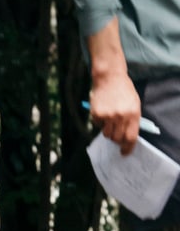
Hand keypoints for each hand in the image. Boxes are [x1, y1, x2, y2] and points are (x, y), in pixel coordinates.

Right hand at [86, 19, 140, 152]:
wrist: (110, 77)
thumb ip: (132, 120)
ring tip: (109, 119)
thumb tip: (128, 137)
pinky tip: (103, 111)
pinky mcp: (97, 114)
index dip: (127, 148)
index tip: (124, 153)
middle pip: (117, 138)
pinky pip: (97, 126)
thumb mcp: (134, 104)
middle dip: (116, 138)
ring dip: (107, 130)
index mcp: (133, 114)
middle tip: (115, 133)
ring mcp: (108, 116)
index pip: (131, 137)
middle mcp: (121, 116)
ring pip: (106, 134)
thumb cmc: (124, 90)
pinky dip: (99, 122)